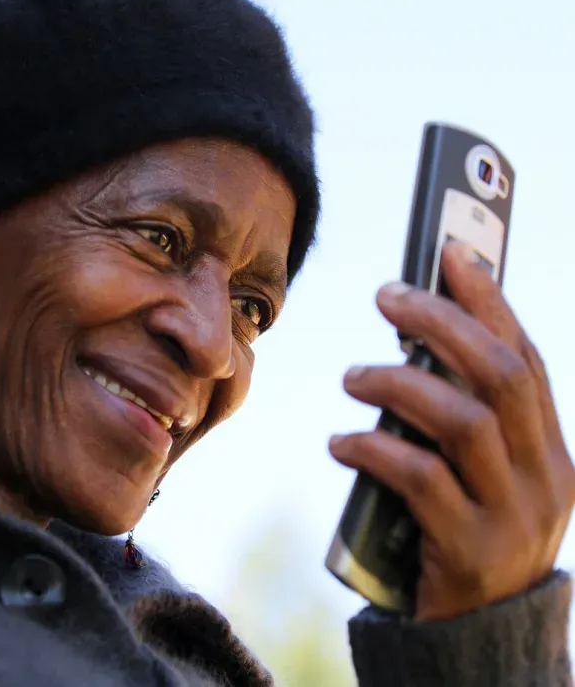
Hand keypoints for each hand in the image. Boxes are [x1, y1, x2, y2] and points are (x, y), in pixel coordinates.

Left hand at [329, 240, 574, 620]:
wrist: (482, 638)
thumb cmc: (469, 534)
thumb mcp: (483, 476)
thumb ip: (464, 419)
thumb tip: (412, 346)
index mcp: (550, 449)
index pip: (525, 356)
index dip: (489, 300)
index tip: (450, 252)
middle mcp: (544, 476)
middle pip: (498, 374)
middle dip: (441, 322)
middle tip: (386, 295)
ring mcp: (512, 516)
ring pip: (461, 419)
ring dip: (397, 384)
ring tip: (350, 376)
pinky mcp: (467, 551)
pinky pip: (418, 479)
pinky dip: (372, 448)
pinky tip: (339, 442)